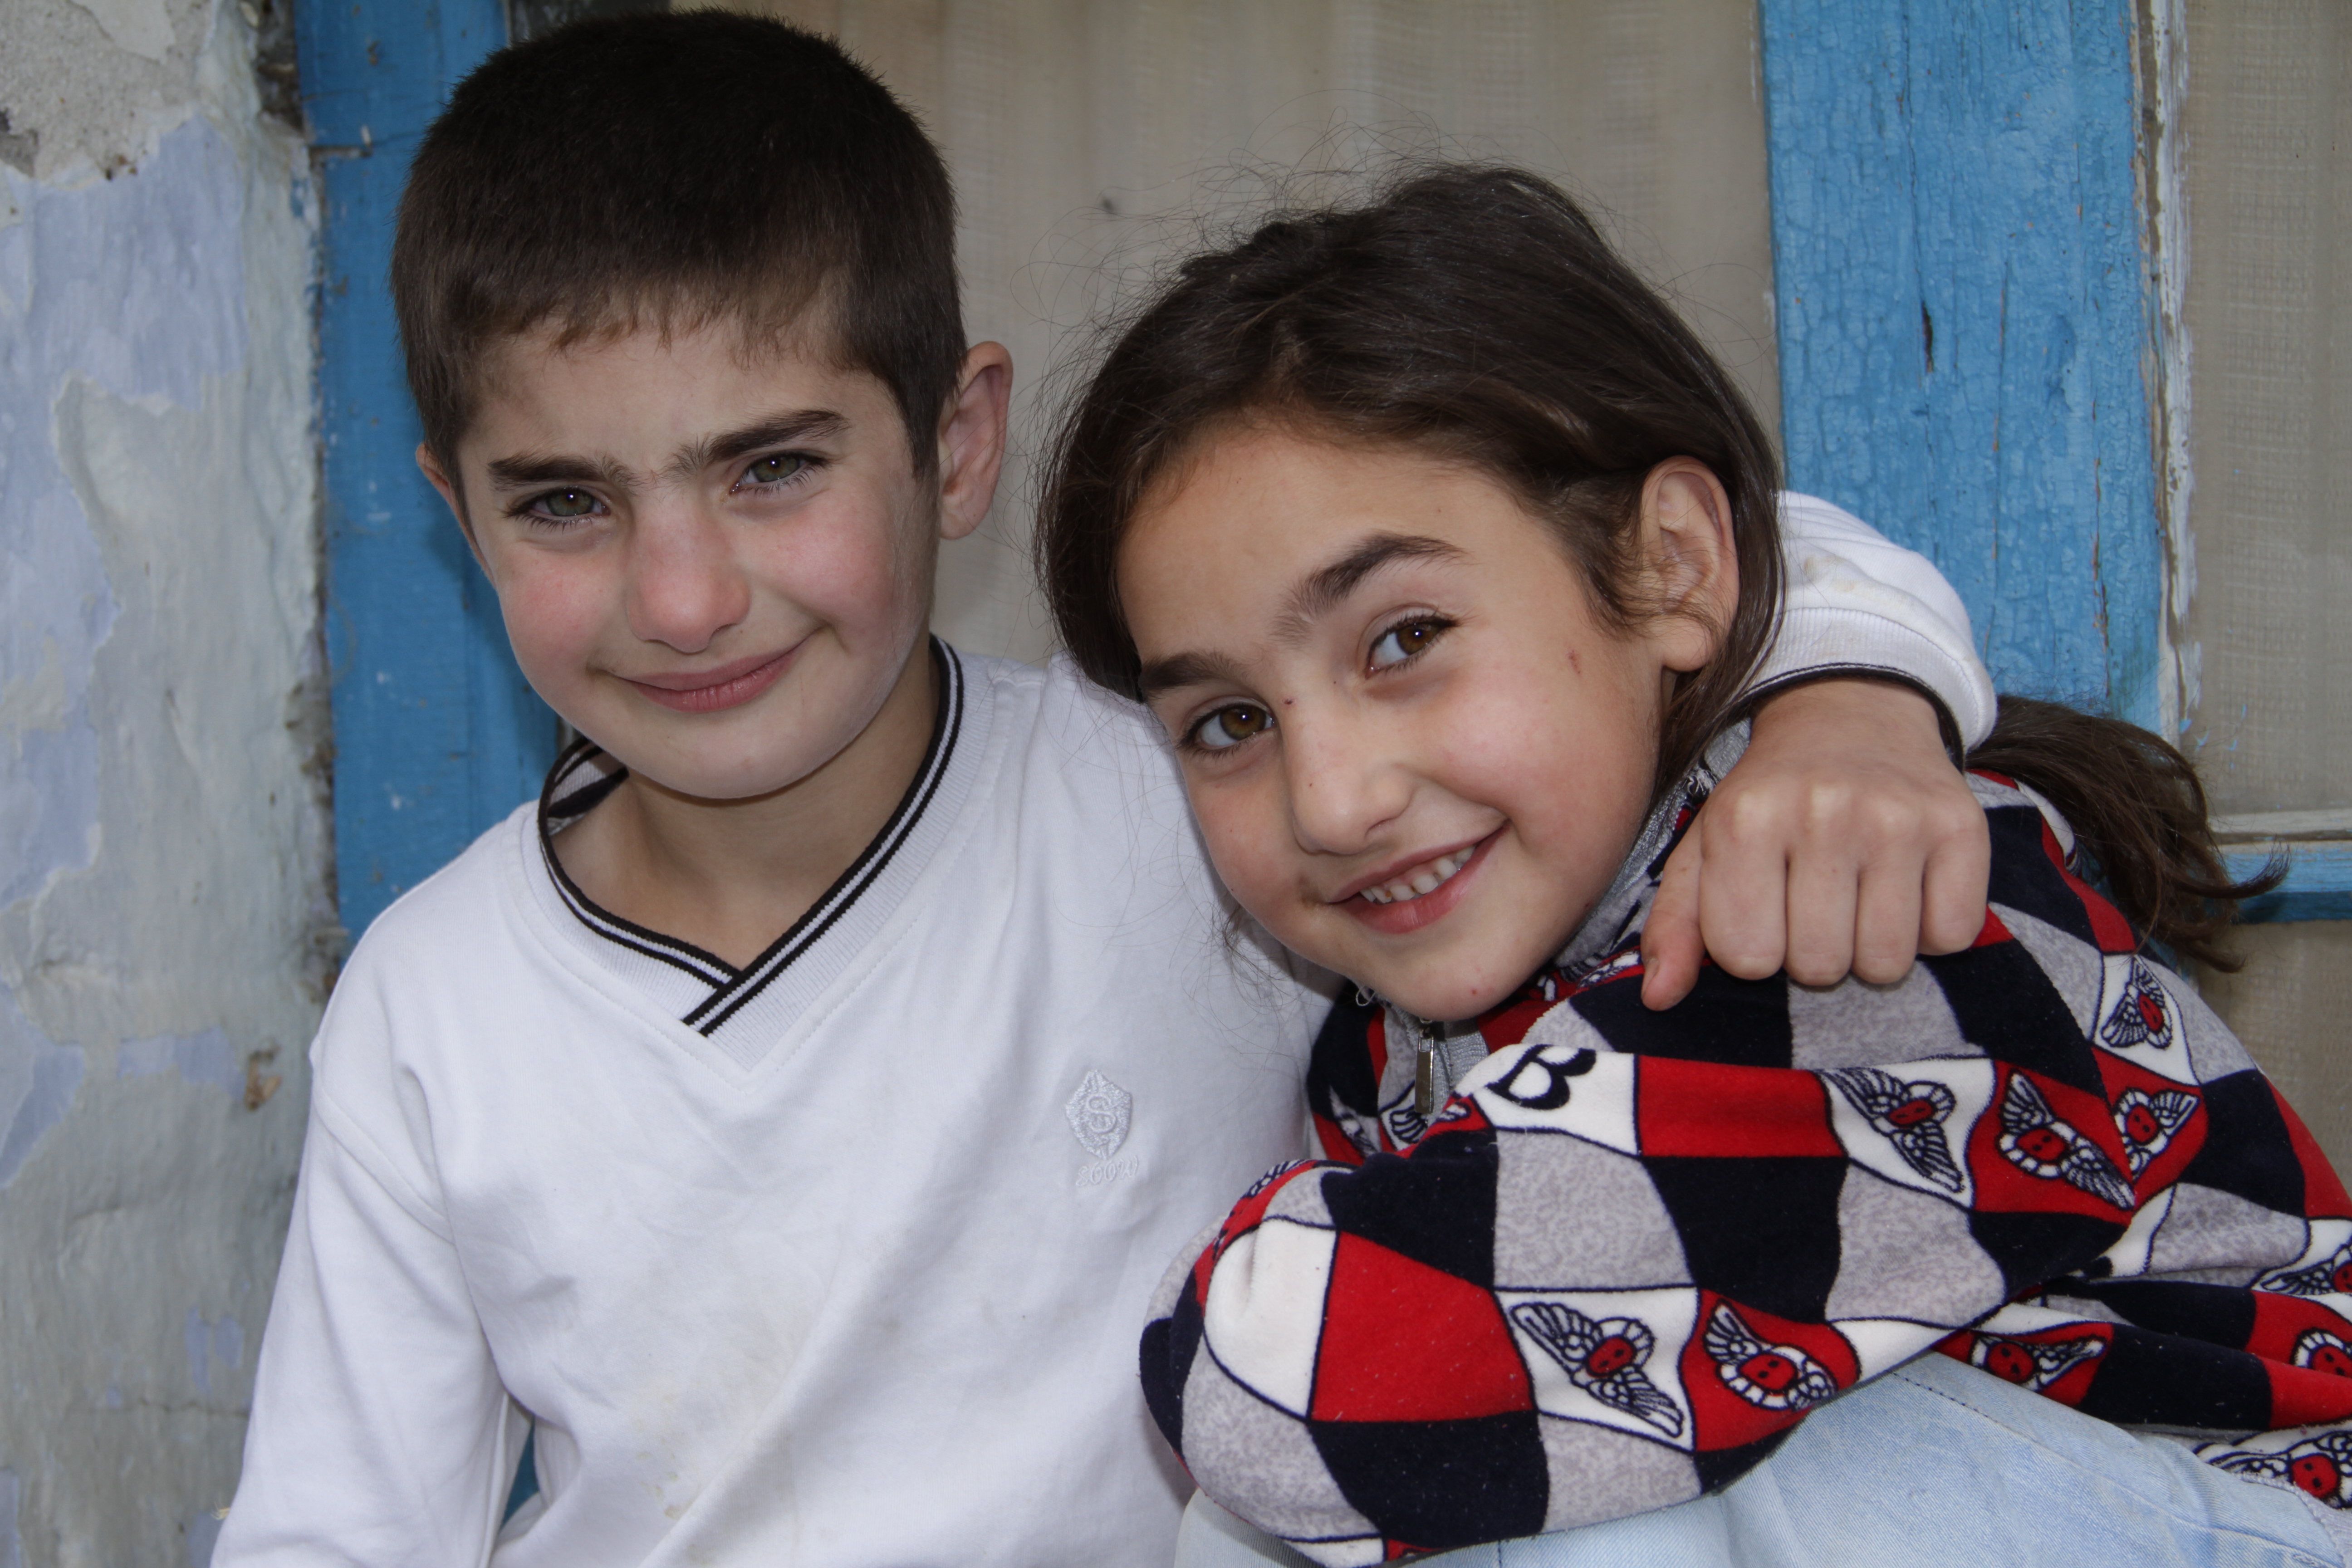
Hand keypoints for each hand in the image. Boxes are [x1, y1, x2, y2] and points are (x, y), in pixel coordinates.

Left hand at [1639, 678, 1989, 1008]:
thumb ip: (1674, 925)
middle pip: (1820, 967)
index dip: (1755, 947)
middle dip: (1814, 950)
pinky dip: (1930, 929)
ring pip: (1886, 962)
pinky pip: (1950, 937)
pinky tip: (1907, 885)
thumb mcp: (1705, 849)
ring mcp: (1897, 818)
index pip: (1748, 958)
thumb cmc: (1769, 800)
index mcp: (1745, 819)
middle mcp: (1822, 812)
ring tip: (1859, 894)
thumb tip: (1659, 998)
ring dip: (1871, 947)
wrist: (1850, 713)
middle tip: (1816, 899)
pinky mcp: (1960, 825)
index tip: (1764, 907)